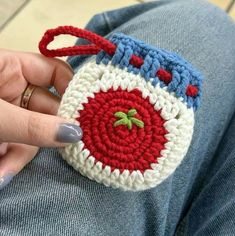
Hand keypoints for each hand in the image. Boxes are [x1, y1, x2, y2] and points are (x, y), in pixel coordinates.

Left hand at [0, 49, 81, 189]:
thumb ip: (33, 125)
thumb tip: (76, 134)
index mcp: (11, 67)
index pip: (55, 72)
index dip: (73, 89)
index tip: (84, 114)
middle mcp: (15, 88)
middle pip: (48, 108)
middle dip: (48, 132)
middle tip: (64, 149)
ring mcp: (10, 112)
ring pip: (34, 132)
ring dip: (21, 154)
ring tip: (2, 172)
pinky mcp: (3, 132)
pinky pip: (19, 145)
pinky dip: (10, 161)